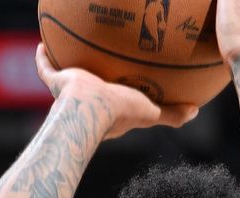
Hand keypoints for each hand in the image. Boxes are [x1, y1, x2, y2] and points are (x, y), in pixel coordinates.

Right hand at [35, 44, 197, 139]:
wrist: (91, 108)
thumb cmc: (122, 111)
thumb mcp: (153, 112)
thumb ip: (172, 114)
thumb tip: (195, 111)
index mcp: (110, 113)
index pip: (115, 105)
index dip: (121, 97)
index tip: (125, 87)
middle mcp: (88, 104)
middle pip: (90, 91)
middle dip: (92, 82)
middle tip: (97, 68)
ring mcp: (69, 95)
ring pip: (66, 79)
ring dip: (66, 68)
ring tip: (69, 51)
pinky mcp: (56, 83)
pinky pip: (46, 68)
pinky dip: (43, 57)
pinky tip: (44, 42)